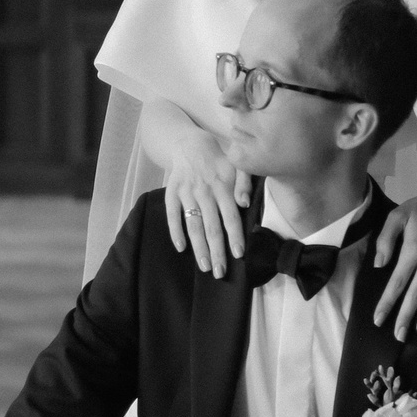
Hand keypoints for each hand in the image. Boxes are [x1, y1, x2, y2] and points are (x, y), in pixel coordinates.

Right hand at [163, 132, 251, 275]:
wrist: (190, 145)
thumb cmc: (219, 161)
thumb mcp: (238, 165)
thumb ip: (244, 183)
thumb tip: (245, 204)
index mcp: (223, 187)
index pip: (230, 216)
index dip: (234, 236)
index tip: (238, 254)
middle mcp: (205, 191)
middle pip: (212, 226)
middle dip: (217, 251)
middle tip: (220, 272)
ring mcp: (187, 192)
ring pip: (193, 224)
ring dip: (198, 247)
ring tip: (204, 266)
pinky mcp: (172, 192)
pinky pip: (172, 214)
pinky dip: (175, 231)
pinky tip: (181, 247)